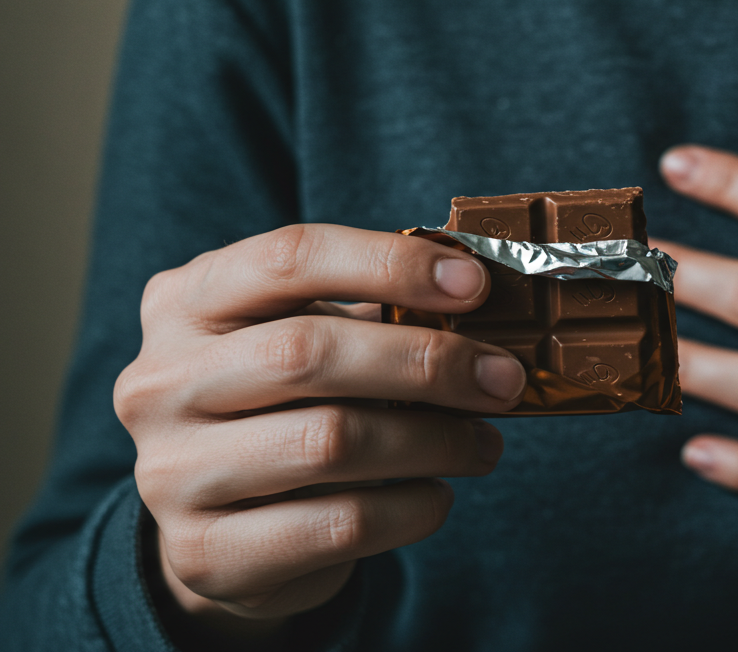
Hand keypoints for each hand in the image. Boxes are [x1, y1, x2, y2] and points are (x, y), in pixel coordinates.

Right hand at [114, 224, 525, 644]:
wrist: (220, 532)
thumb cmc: (284, 409)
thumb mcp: (308, 339)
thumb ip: (372, 313)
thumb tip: (476, 299)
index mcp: (188, 301)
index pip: (289, 258)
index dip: (389, 264)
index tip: (474, 284)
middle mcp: (161, 381)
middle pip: (307, 352)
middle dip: (426, 363)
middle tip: (502, 379)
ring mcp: (171, 472)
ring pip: (328, 442)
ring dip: (433, 441)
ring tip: (483, 444)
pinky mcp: (206, 552)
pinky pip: (338, 524)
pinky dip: (411, 508)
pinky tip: (438, 496)